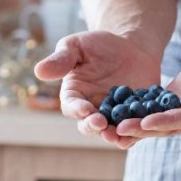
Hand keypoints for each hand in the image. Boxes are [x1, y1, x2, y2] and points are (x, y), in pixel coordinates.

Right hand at [34, 31, 160, 148]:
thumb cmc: (98, 45)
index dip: (77, 109)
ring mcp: (114, 116)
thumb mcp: (77, 46)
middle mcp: (92, 110)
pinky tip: (141, 129)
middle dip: (94, 126)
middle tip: (101, 124)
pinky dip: (137, 132)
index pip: (72, 106)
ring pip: (112, 132)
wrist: (131, 47)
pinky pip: (135, 129)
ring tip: (118, 133)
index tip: (85, 109)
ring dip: (115, 135)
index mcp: (74, 95)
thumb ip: (61, 59)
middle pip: (89, 126)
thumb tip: (39, 71)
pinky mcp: (135, 117)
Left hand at [116, 36, 180, 138]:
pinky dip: (137, 115)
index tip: (147, 123)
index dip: (169, 121)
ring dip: (136, 126)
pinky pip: (155, 112)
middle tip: (118, 130)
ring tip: (110, 127)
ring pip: (159, 123)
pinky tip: (114, 114)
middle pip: (170, 126)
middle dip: (144, 129)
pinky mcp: (177, 103)